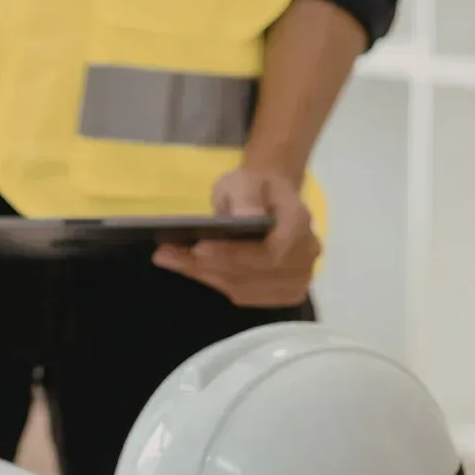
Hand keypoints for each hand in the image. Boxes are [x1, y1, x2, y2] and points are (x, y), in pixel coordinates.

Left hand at [152, 166, 319, 306]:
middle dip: (210, 266)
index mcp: (300, 224)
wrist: (268, 200)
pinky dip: (213, 282)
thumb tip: (247, 218)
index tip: (199, 248)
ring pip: (245, 288)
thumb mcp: (247, 179)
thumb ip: (247, 196)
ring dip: (205, 276)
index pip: (271, 250)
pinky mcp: (279, 295)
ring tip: (170, 260)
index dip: (236, 254)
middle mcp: (305, 256)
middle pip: (254, 274)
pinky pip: (243, 296)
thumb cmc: (255, 188)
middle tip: (169, 254)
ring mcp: (296, 279)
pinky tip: (187, 268)